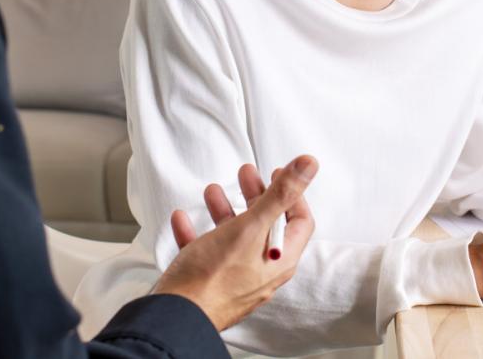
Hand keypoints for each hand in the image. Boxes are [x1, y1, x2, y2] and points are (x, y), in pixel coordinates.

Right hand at [152, 155, 317, 330]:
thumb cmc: (214, 279)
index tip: (278, 175)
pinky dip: (195, 232)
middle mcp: (261, 271)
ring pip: (234, 237)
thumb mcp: (251, 226)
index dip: (292, 194)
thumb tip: (308, 165)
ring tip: (213, 192)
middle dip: (255, 195)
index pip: (299, 221)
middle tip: (246, 175)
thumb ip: (280, 194)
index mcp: (279, 259)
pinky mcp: (208, 283)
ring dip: (224, 210)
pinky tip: (182, 219)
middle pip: (266, 224)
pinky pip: (204, 251)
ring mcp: (234, 278)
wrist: (174, 318)